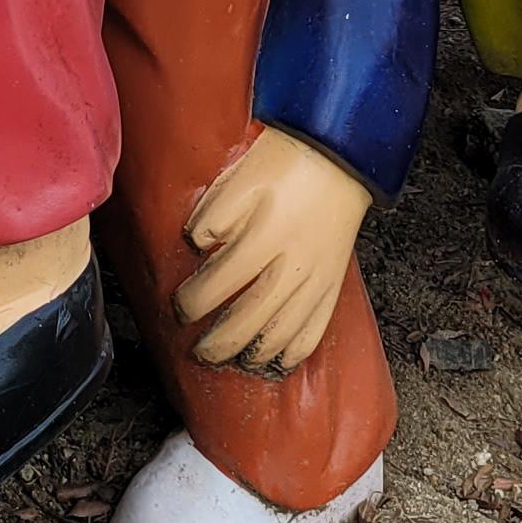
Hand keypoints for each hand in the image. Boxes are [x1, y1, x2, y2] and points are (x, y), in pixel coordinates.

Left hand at [174, 128, 368, 371]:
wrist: (341, 160)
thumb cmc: (286, 163)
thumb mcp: (240, 177)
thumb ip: (212, 215)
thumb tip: (195, 247)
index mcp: (264, 236)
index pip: (218, 285)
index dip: (192, 303)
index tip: (180, 307)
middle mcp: (292, 266)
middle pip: (248, 321)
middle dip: (217, 344)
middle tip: (198, 350)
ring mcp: (317, 281)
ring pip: (281, 336)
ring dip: (251, 354)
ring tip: (230, 359)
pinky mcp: (333, 287)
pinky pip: (314, 333)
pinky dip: (292, 354)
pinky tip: (275, 361)